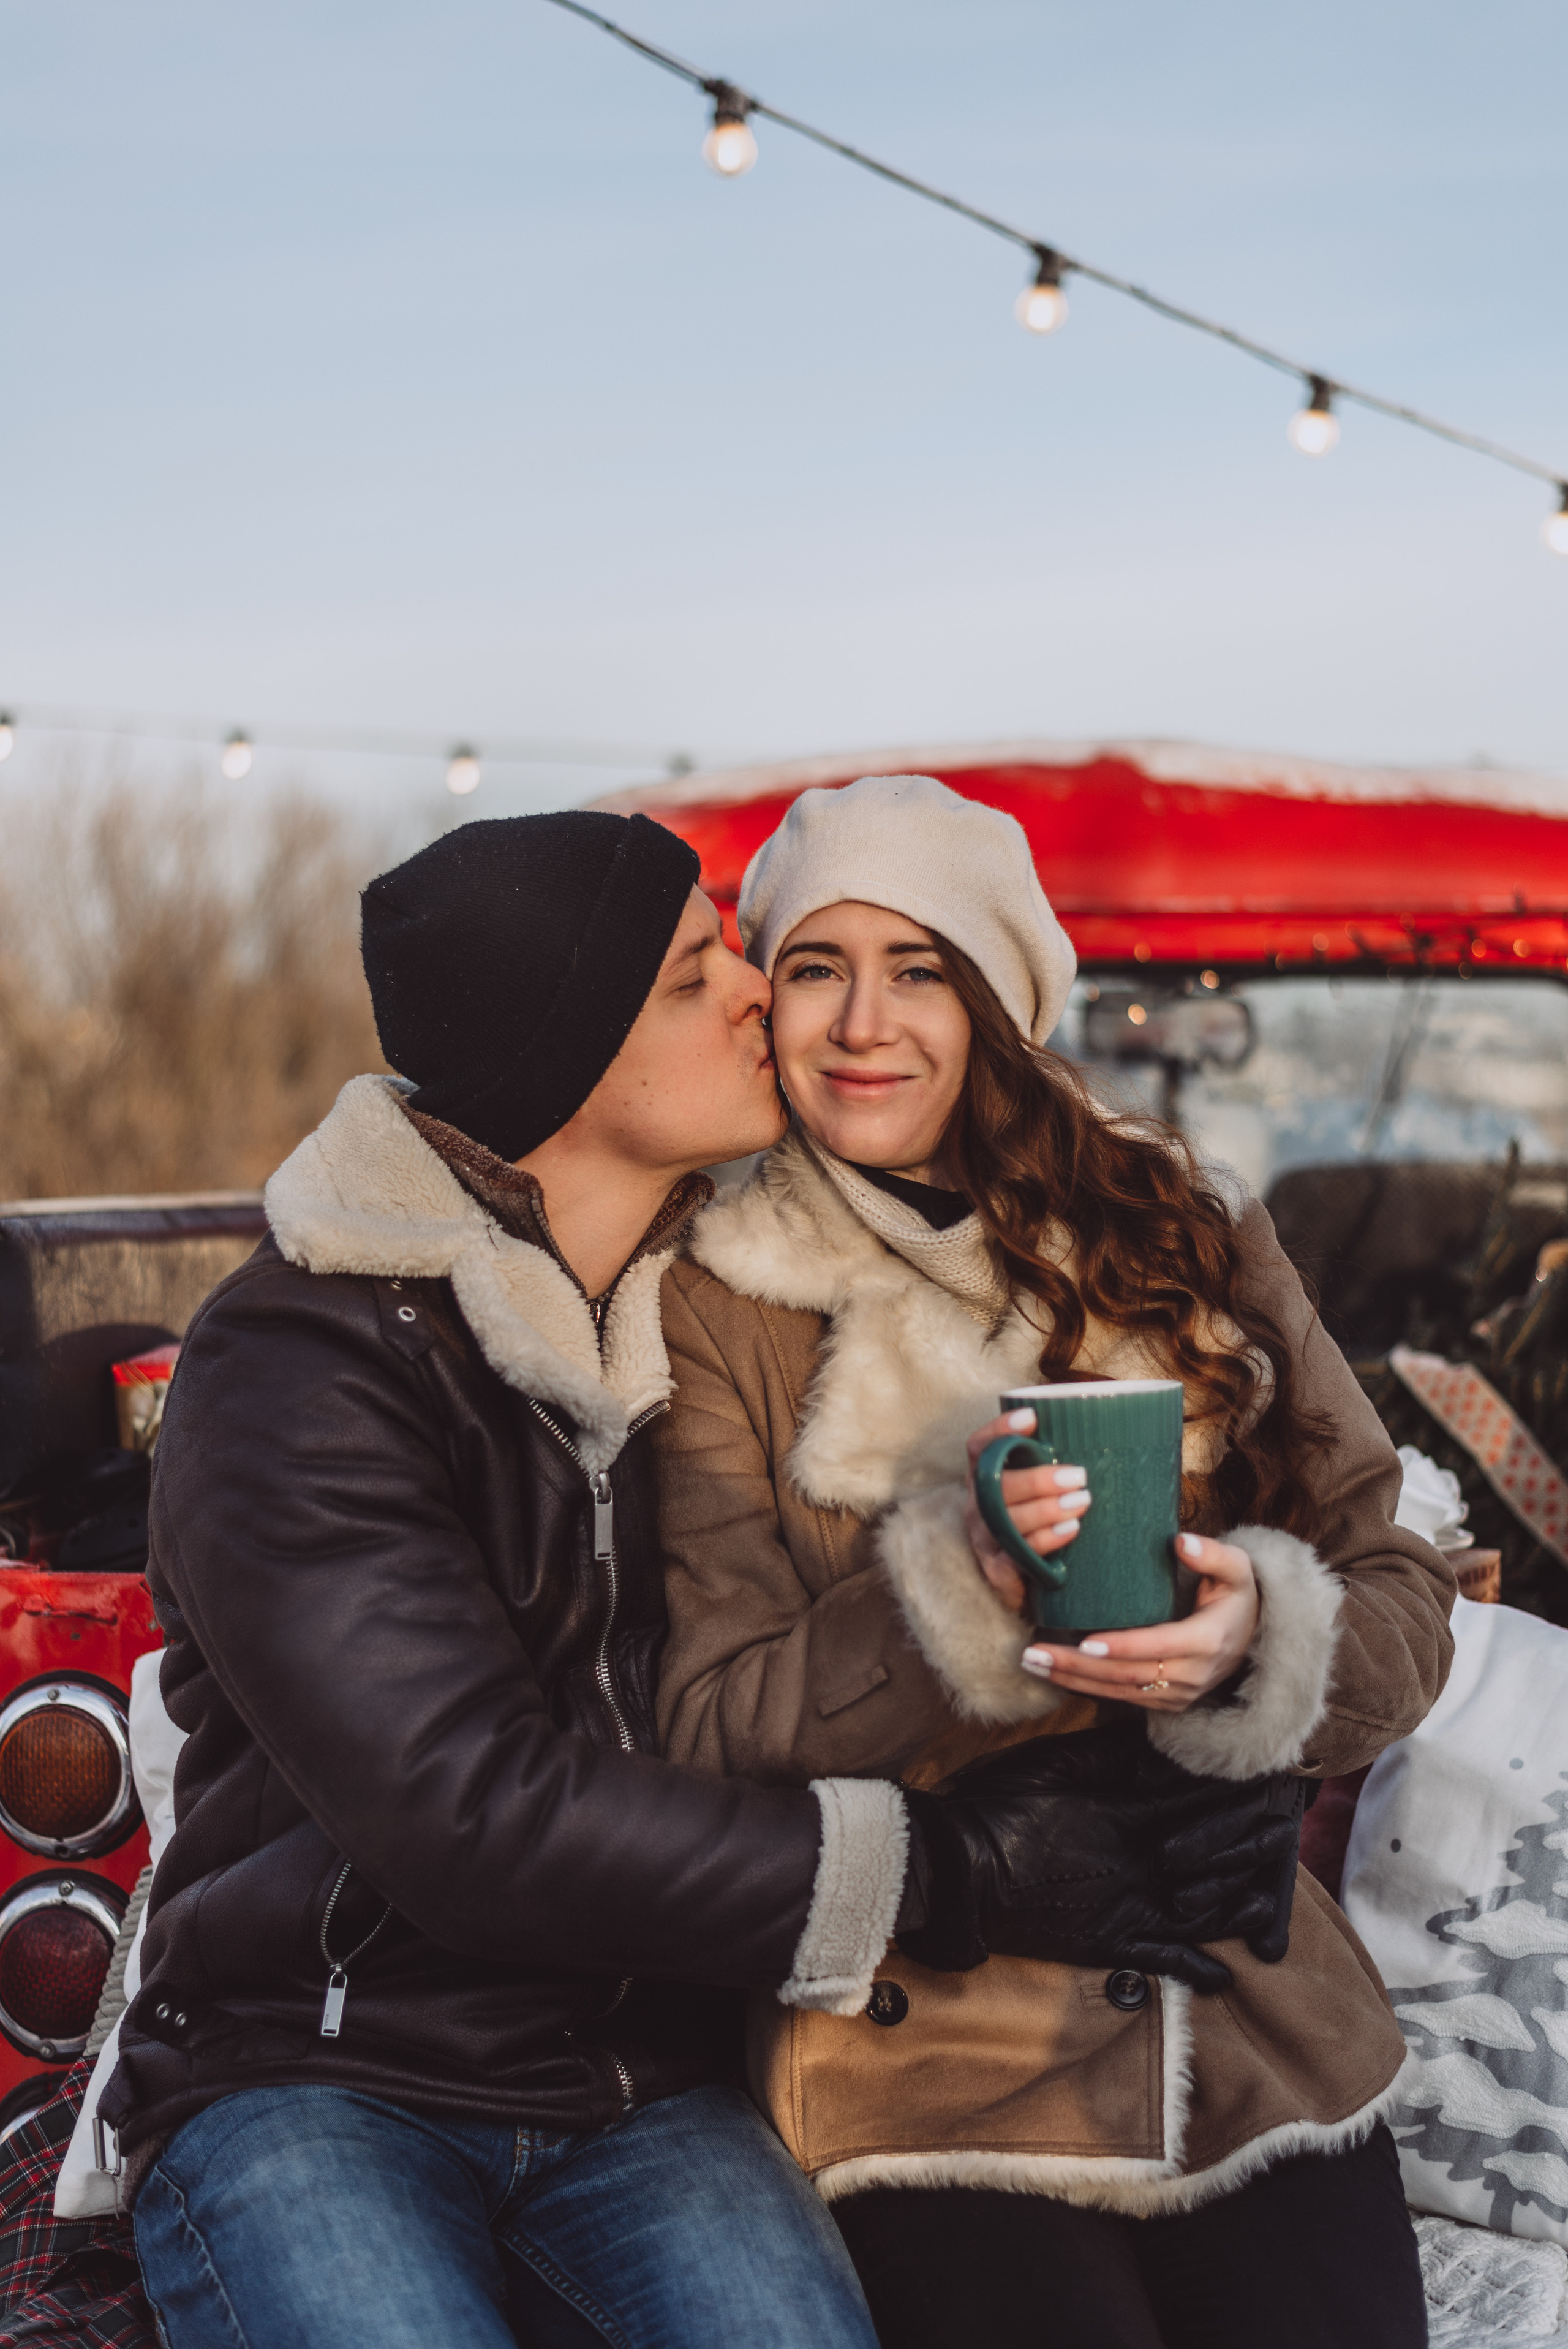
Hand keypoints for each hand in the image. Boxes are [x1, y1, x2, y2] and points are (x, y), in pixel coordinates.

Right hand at [897, 1727, 1298, 1993]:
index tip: (1269, 1779)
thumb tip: (1152, 1735)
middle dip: (1251, 1839)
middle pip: (1211, 1854)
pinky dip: (1196, 1968)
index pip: (1197, 1802)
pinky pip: (1163, 1960)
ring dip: (1239, 1900)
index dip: (1236, 1793)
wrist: (961, 1871)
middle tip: (1285, 1825)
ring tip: (1272, 1894)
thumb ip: (1106, 1753)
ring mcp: (1127, 1908)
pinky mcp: (1107, 1943)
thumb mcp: (1050, 1762)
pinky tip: (1225, 1974)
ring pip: (1201, 1907)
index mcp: (1125, 1815)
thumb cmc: (999, 1807)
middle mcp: (1140, 1864)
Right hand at [963, 1410, 1090, 1616]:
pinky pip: (1016, 1554)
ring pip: (1007, 1520)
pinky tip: (1070, 1530)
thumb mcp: (1044, 1490)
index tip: (1032, 1418)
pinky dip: (1045, 1540)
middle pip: (996, 1486)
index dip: (999, 1429)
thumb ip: (1056, 1463)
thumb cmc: (1046, 1522)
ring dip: (1046, 1509)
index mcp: (984, 1477)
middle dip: (1038, 1480)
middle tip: (1078, 1477)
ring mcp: (985, 1538)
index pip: (979, 1447)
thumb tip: (1106, 1428)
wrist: (1037, 1584)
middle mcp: (977, 1505)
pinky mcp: (996, 1570)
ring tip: (1081, 1502)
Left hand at [1021, 1533, 1259, 1713]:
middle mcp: (1192, 1674)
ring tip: (1033, 1662)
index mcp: (1207, 1640)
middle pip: (1128, 1675)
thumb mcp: (1237, 1569)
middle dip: (1078, 1666)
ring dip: (1073, 1680)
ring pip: (1120, 1692)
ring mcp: (1179, 1694)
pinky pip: (1123, 1698)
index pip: (1158, 1646)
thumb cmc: (1238, 1595)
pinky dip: (1087, 1689)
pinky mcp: (1167, 1702)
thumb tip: (1180, 1541)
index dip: (1122, 1646)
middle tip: (1034, 1653)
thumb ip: (1212, 1554)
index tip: (1084, 1641)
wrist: (1255, 1637)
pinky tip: (1055, 1675)